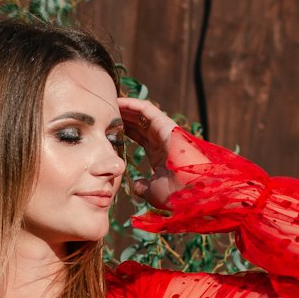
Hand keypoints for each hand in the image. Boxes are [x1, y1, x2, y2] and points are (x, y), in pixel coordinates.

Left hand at [118, 97, 183, 211]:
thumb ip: (143, 187)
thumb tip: (136, 185)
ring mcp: (165, 132)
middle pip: (140, 124)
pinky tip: (120, 102)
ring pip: (142, 114)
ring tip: (109, 103)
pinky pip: (147, 110)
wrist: (193, 191)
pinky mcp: (166, 125)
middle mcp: (163, 141)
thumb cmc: (176, 195)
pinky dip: (133, 104)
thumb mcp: (154, 192)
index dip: (124, 132)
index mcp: (160, 155)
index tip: (109, 129)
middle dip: (124, 117)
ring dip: (126, 108)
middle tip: (106, 112)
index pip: (140, 138)